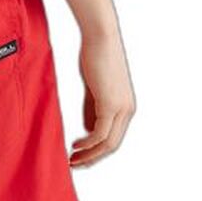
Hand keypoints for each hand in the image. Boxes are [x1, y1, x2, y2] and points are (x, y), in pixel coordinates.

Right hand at [69, 28, 134, 168]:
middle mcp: (128, 110)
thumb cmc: (95, 56)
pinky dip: (87, 143)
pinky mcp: (110, 104)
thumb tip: (88, 129)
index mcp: (126, 106)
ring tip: (73, 159)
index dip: (97, 151)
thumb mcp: (94, 88)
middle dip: (93, 158)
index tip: (80, 155)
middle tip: (75, 164)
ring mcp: (121, 108)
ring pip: (107, 143)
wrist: (100, 36)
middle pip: (113, 145)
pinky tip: (76, 145)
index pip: (114, 138)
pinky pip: (99, 133)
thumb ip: (93, 109)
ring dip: (89, 155)